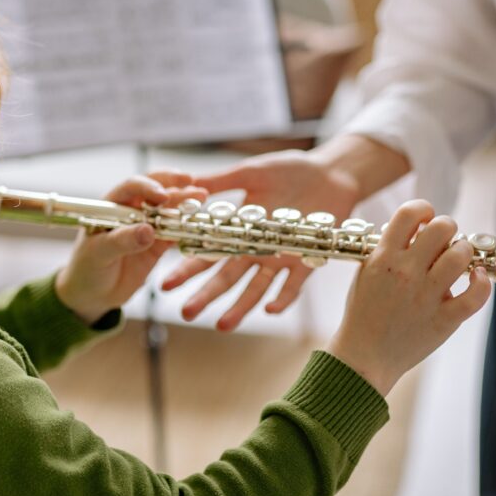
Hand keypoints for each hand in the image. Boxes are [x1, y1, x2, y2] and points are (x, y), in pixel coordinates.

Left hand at [56, 172, 206, 324]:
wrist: (93, 293)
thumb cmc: (87, 268)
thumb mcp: (99, 254)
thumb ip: (122, 241)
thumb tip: (148, 231)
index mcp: (112, 206)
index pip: (131, 187)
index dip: (148, 188)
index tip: (163, 197)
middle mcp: (131, 210)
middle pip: (155, 189)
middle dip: (174, 184)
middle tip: (191, 185)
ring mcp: (147, 226)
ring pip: (169, 209)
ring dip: (185, 202)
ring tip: (202, 197)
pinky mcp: (158, 243)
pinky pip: (175, 232)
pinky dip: (187, 227)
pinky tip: (200, 222)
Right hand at [160, 149, 362, 330]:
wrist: (330, 173)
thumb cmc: (289, 170)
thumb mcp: (250, 172)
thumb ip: (221, 181)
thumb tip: (187, 183)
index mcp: (237, 230)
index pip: (207, 253)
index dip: (186, 269)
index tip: (165, 284)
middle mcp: (255, 249)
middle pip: (226, 277)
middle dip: (206, 296)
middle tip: (186, 313)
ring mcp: (279, 258)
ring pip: (255, 288)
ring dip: (240, 307)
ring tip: (222, 325)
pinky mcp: (306, 262)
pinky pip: (292, 286)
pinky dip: (282, 298)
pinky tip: (269, 310)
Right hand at [326, 200, 490, 395]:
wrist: (363, 356)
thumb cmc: (363, 313)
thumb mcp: (365, 272)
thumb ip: (387, 249)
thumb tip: (415, 229)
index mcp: (383, 257)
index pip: (409, 213)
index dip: (423, 210)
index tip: (425, 220)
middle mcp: (405, 272)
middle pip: (442, 228)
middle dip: (447, 229)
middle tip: (444, 243)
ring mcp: (426, 296)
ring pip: (461, 255)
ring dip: (464, 253)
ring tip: (459, 262)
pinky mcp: (444, 319)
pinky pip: (476, 295)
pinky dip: (482, 283)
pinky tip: (476, 280)